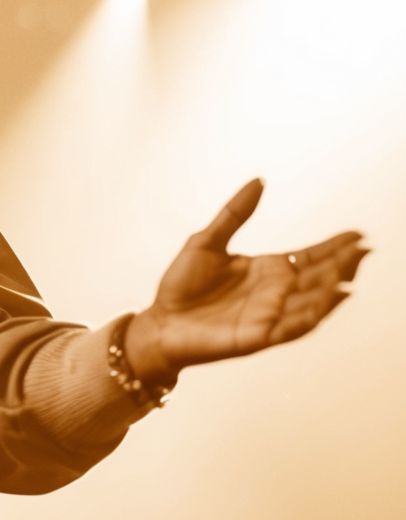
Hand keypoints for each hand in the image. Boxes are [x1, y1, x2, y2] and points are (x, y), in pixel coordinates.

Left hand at [124, 178, 366, 383]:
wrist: (159, 322)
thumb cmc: (180, 286)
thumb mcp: (206, 242)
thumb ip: (234, 214)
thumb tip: (259, 181)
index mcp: (267, 270)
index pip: (309, 256)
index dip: (333, 247)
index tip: (357, 235)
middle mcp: (274, 293)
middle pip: (316, 278)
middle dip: (341, 265)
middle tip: (361, 250)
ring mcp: (268, 316)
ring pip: (309, 303)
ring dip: (329, 290)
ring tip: (345, 274)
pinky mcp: (255, 338)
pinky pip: (288, 330)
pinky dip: (306, 319)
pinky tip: (321, 306)